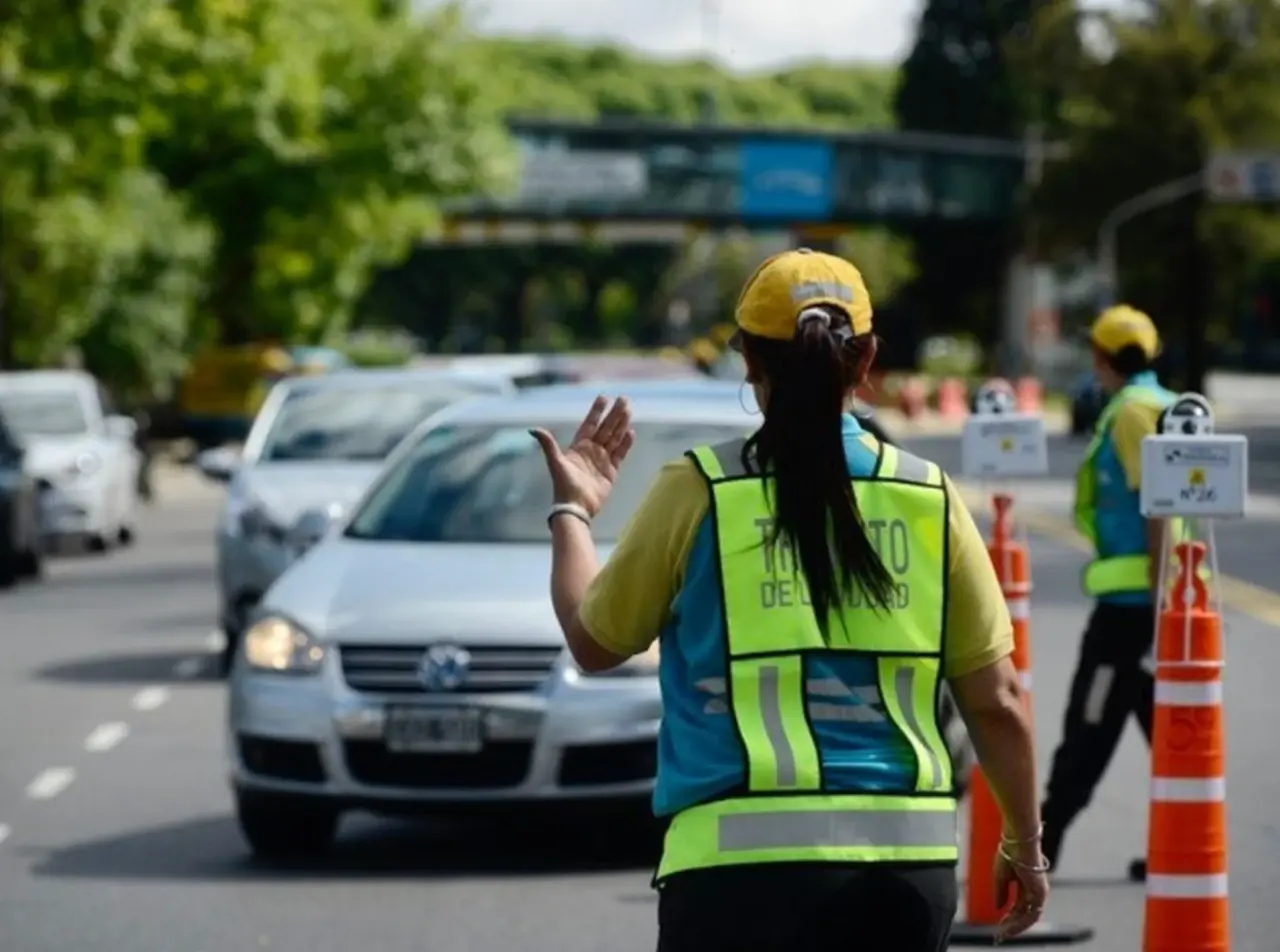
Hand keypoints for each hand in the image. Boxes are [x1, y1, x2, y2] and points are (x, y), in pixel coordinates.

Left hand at [529, 395, 634, 517]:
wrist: (575, 507)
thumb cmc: (564, 485)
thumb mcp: (555, 463)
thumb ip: (547, 444)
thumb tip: (532, 429)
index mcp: (579, 446)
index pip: (590, 424)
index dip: (596, 411)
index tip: (603, 397)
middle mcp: (592, 450)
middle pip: (606, 428)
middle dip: (614, 414)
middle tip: (624, 398)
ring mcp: (602, 460)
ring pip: (614, 438)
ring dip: (622, 424)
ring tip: (629, 410)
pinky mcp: (611, 471)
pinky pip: (620, 454)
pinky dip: (626, 443)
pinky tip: (631, 432)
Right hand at [994, 841, 1049, 940]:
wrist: (1018, 840)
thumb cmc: (1009, 851)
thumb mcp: (1000, 875)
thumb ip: (1001, 892)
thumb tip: (999, 907)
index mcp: (1025, 883)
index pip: (1018, 906)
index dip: (1008, 917)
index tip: (999, 925)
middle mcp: (1033, 889)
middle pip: (1024, 913)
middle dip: (1012, 925)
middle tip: (1001, 934)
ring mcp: (1038, 891)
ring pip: (1030, 916)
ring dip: (1017, 926)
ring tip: (1004, 933)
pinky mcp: (1040, 892)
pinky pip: (1033, 913)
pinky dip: (1022, 922)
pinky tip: (1011, 925)